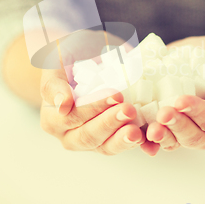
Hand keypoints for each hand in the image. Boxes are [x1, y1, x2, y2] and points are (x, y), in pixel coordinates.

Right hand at [39, 30, 147, 154]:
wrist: (89, 57)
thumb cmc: (69, 56)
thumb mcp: (55, 61)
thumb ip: (54, 83)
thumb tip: (64, 106)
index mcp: (52, 118)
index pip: (71, 118)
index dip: (92, 108)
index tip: (114, 94)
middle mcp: (70, 134)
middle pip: (88, 136)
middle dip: (110, 123)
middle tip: (128, 109)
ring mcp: (93, 140)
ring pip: (106, 147)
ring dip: (123, 140)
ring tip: (138, 131)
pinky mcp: (114, 140)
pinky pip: (126, 146)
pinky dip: (140, 146)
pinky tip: (151, 144)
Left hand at [144, 36, 204, 151]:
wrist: (201, 57)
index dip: (197, 112)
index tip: (181, 100)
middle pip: (193, 136)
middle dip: (177, 126)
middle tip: (163, 113)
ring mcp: (185, 132)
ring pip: (175, 142)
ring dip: (162, 137)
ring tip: (151, 129)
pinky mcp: (167, 129)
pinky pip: (157, 140)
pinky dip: (147, 141)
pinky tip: (137, 135)